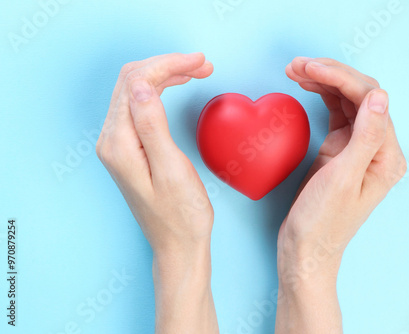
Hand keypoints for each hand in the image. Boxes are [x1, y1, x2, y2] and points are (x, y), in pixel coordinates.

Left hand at [96, 52, 217, 332]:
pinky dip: (160, 91)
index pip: (135, 83)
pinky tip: (177, 88)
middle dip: (167, 65)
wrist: (177, 245)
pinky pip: (140, 107)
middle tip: (202, 63)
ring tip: (196, 70)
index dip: (167, 65)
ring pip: (136, 92)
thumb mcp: (171, 169)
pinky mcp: (130, 149)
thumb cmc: (181, 215)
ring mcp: (119, 144)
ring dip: (165, 75)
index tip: (200, 63)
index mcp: (119, 143)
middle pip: (132, 82)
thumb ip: (152, 125)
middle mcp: (112, 140)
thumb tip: (142, 84)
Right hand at [275, 57, 406, 332]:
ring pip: (346, 101)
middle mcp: (376, 149)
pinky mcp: (339, 151)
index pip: (369, 100)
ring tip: (295, 70)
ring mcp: (357, 148)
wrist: (305, 250)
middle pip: (359, 95)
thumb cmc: (321, 223)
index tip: (309, 69)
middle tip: (297, 65)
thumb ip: (365, 138)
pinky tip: (305, 87)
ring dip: (323, 81)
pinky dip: (320, 97)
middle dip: (330, 74)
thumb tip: (379, 97)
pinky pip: (335, 114)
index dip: (340, 78)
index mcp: (385, 156)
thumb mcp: (342, 180)